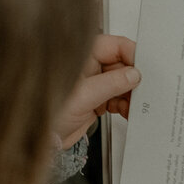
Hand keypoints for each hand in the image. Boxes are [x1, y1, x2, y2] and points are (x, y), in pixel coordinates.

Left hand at [55, 34, 140, 148]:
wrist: (39, 137)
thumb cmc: (44, 111)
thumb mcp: (84, 95)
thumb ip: (111, 83)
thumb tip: (134, 74)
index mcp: (82, 55)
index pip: (115, 46)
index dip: (133, 56)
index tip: (145, 69)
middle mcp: (89, 67)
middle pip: (122, 65)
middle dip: (134, 79)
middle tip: (144, 91)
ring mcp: (93, 83)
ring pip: (122, 83)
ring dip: (131, 94)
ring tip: (134, 105)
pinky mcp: (95, 100)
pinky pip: (117, 98)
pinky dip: (125, 104)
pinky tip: (126, 111)